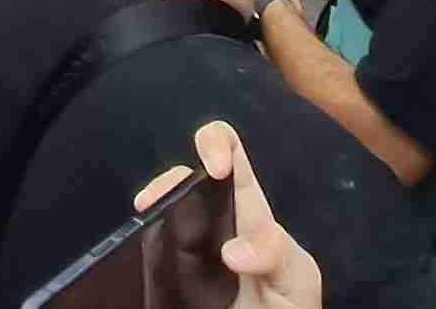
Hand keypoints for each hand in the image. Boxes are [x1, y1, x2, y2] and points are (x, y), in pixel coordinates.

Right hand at [132, 122, 321, 308]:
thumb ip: (278, 253)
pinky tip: (140, 247)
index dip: (217, 143)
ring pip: (160, 214)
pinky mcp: (167, 277)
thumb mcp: (295, 278)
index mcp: (248, 213)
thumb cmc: (287, 308)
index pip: (230, 155)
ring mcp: (185, 251)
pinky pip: (148, 252)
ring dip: (152, 207)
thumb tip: (231, 250)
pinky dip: (140, 245)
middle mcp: (212, 223)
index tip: (215, 169)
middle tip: (155, 202)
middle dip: (168, 180)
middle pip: (183, 181)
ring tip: (146, 218)